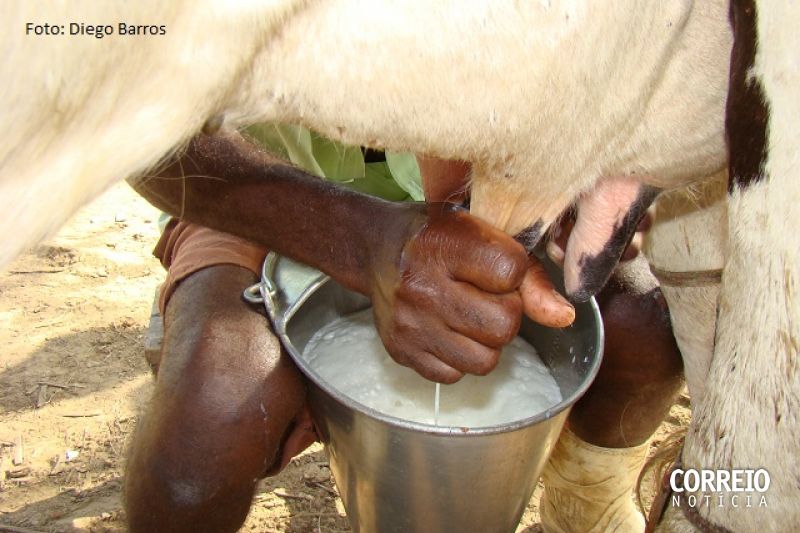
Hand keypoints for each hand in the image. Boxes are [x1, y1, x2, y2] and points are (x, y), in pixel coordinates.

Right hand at [368, 202, 567, 382]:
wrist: (374, 248)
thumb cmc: (436, 236)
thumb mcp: (480, 233)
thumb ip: (528, 273)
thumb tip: (563, 317)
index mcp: (444, 245)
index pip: (512, 272)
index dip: (514, 272)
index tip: (496, 265)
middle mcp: (422, 287)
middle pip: (503, 325)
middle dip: (506, 313)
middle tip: (486, 295)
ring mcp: (410, 324)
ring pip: (484, 360)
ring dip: (486, 341)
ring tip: (469, 315)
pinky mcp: (401, 351)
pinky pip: (454, 375)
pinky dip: (458, 358)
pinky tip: (448, 330)